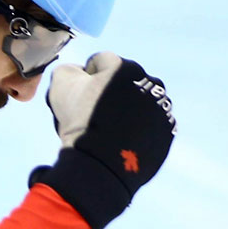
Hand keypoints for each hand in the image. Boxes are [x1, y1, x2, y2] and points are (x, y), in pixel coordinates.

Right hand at [29, 52, 175, 228]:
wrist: (101, 166)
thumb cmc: (79, 123)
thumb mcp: (60, 85)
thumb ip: (68, 69)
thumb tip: (79, 71)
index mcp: (124, 66)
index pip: (100, 62)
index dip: (85, 77)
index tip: (79, 96)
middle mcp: (149, 82)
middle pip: (123, 81)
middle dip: (109, 92)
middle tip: (93, 115)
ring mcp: (161, 107)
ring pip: (139, 101)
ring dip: (126, 109)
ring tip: (108, 130)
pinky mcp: (167, 131)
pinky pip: (150, 124)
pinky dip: (138, 129)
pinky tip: (121, 141)